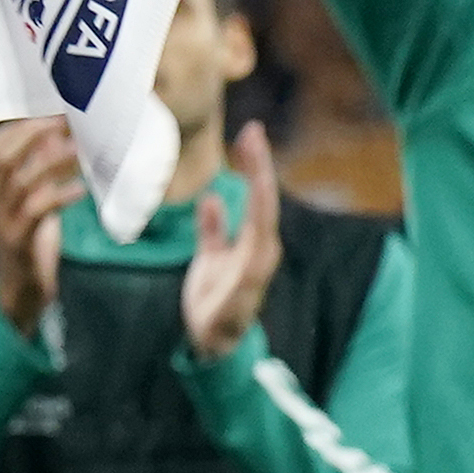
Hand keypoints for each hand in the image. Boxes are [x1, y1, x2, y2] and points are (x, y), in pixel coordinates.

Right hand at [0, 117, 81, 337]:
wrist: (20, 293)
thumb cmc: (32, 244)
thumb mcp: (36, 204)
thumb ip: (42, 174)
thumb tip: (60, 137)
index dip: (18, 127)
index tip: (49, 112)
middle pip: (0, 157)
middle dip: (31, 135)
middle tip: (64, 122)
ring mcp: (4, 221)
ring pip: (20, 181)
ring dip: (51, 162)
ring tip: (80, 151)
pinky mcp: (19, 241)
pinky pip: (37, 212)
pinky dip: (59, 196)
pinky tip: (81, 190)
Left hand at [178, 124, 284, 362]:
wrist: (209, 340)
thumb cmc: (214, 299)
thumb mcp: (209, 257)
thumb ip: (213, 229)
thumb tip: (212, 198)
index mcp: (253, 242)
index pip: (257, 196)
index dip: (255, 165)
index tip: (250, 133)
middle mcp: (262, 249)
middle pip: (264, 199)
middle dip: (260, 166)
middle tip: (254, 132)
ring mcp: (258, 264)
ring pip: (263, 215)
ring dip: (260, 182)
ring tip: (254, 151)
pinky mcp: (247, 281)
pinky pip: (252, 244)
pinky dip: (255, 219)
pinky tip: (247, 190)